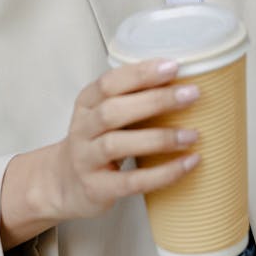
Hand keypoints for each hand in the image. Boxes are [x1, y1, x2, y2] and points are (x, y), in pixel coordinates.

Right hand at [50, 59, 199, 220]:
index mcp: (87, 103)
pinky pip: (131, 181)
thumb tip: (183, 83)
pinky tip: (187, 164)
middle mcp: (83, 128)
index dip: (140, 73)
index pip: (109, 82)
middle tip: (191, 95)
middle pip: (113, 110)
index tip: (173, 67)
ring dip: (159, 138)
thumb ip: (133, 97)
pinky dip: (162, 173)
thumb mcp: (105, 113)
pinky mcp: (97, 188)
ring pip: (118, 144)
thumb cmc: (96, 141)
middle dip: (155, 100)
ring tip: (192, 135)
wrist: (64, 184)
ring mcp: (86, 159)